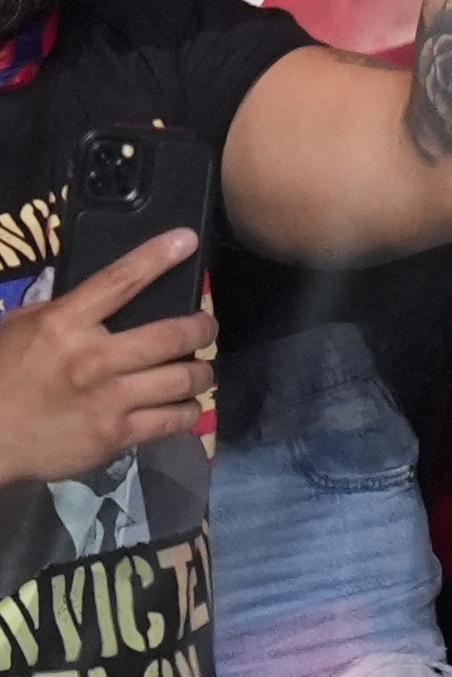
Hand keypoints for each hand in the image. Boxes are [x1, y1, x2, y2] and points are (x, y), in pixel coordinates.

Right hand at [0, 233, 215, 488]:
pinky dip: (188, 411)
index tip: (187, 240)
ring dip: (201, 372)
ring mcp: (109, 399)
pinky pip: (175, 420)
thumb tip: (103, 294)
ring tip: (200, 370)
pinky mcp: (117, 435)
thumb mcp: (20, 329)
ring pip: (184, 379)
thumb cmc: (0, 376)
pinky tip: (184, 405)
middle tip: (206, 327)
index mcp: (64, 325)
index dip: (157, 257)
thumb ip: (62, 311)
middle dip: (202, 328)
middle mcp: (93, 359)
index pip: (120, 281)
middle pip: (172, 335)